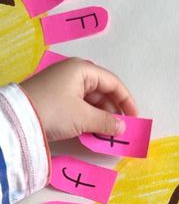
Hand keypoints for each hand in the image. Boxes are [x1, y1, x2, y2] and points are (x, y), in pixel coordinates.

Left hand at [21, 58, 137, 142]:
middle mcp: (74, 75)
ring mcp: (64, 87)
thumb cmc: (54, 110)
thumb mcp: (83, 117)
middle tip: (122, 130)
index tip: (134, 118)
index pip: (112, 82)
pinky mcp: (57, 100)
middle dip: (114, 111)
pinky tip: (94, 132)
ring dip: (102, 117)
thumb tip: (122, 128)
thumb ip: (106, 122)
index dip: (126, 100)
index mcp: (82, 70)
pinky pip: (80, 108)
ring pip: (92, 102)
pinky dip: (90, 119)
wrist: (18, 120)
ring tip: (109, 134)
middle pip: (102, 92)